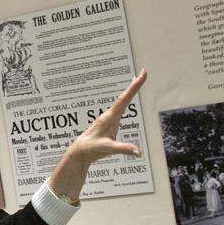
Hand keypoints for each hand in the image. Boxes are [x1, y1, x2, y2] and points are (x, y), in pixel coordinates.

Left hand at [48, 69, 147, 199]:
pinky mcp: (110, 123)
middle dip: (134, 85)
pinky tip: (127, 98)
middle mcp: (110, 115)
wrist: (80, 152)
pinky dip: (126, 99)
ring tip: (137, 79)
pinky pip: (120, 108)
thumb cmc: (91, 148)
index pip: (125, 99)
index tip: (142, 75)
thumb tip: (138, 152)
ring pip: (122, 101)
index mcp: (110, 117)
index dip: (134, 87)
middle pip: (124, 96)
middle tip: (143, 72)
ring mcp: (109, 118)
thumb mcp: (108, 149)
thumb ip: (123, 149)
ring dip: (130, 90)